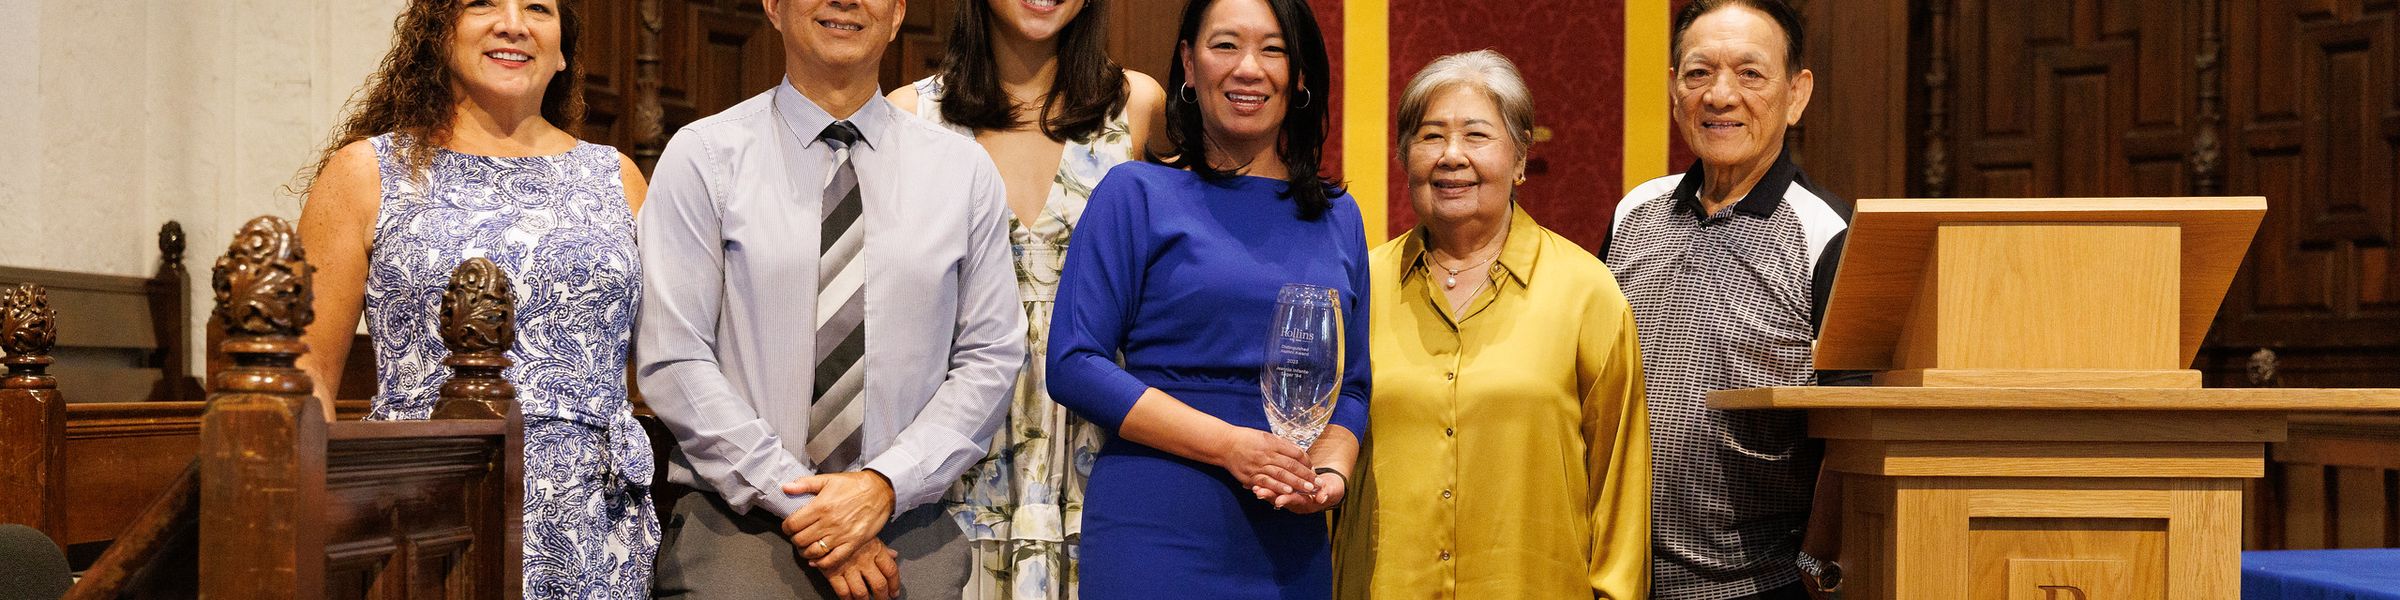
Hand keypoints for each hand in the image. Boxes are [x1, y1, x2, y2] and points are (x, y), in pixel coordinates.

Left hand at [782, 470, 896, 568]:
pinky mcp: (853, 543)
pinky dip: (822, 563)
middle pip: (800, 540)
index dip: (786, 527)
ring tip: (806, 547)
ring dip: (805, 552)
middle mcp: (829, 523)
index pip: (793, 524)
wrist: (880, 491)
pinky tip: (817, 560)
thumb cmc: (854, 485)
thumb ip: (804, 484)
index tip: (788, 526)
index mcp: (820, 506)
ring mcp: (841, 535)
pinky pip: (833, 559)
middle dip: (795, 539)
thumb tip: (785, 487)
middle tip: (797, 536)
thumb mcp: (828, 479)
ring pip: (814, 552)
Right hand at [816, 537, 900, 599]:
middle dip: (882, 597)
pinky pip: (843, 592)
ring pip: (861, 592)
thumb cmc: (848, 530)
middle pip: (879, 585)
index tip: (894, 593)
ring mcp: (848, 567)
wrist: (823, 526)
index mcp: (875, 549)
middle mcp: (864, 559)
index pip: (891, 570)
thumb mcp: (868, 534)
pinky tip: (850, 599)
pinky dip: (848, 599)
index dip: (894, 585)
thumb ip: (882, 547)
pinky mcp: (832, 572)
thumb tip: (895, 555)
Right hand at [1213, 427, 1316, 496]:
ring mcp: (1259, 466)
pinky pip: (1266, 482)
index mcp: (1273, 443)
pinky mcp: (1250, 476)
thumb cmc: (1246, 438)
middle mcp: (1267, 454)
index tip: (1313, 468)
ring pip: (1281, 475)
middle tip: (1318, 483)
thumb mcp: (1265, 436)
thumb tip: (1297, 452)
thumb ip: (1281, 444)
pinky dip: (1277, 487)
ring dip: (1296, 483)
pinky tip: (1288, 491)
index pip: (1295, 452)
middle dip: (1306, 475)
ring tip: (1309, 489)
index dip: (1306, 461)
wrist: (1225, 444)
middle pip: (1291, 465)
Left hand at [1254, 469, 1346, 513]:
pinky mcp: (1284, 490)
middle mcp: (1295, 502)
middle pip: (1281, 499)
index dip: (1287, 499)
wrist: (1328, 488)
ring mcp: (1289, 497)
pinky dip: (1263, 485)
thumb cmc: (1330, 489)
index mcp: (1306, 503)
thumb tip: (1322, 498)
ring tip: (1252, 487)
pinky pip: (1273, 488)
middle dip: (1270, 495)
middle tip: (1258, 492)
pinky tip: (1251, 483)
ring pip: (1274, 494)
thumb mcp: (1332, 491)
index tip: (1278, 501)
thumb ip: (1327, 493)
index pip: (1295, 501)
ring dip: (1264, 490)